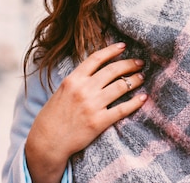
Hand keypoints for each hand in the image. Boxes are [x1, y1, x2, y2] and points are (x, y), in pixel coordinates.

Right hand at [25, 43, 146, 182]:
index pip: (96, 59)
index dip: (111, 50)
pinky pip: (122, 109)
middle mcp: (83, 89)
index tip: (123, 46)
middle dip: (129, 64)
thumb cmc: (52, 117)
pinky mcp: (99, 122)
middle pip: (113, 70)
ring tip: (142, 77)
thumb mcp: (61, 91)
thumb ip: (78, 80)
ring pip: (121, 86)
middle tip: (140, 62)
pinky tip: (143, 97)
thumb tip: (97, 70)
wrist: (46, 143)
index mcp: (73, 80)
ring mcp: (92, 105)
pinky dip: (135, 102)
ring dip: (135, 80)